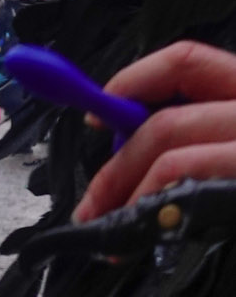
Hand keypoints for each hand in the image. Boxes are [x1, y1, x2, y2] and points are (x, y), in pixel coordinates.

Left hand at [75, 41, 235, 218]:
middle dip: (115, 167)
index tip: (96, 112)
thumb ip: (205, 128)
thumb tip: (128, 143)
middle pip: (168, 123)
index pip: (188, 61)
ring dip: (128, 198)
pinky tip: (149, 234)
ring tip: (111, 231)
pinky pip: (195, 199)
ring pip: (175, 163)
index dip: (132, 81)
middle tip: (91, 204)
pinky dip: (160, 216)